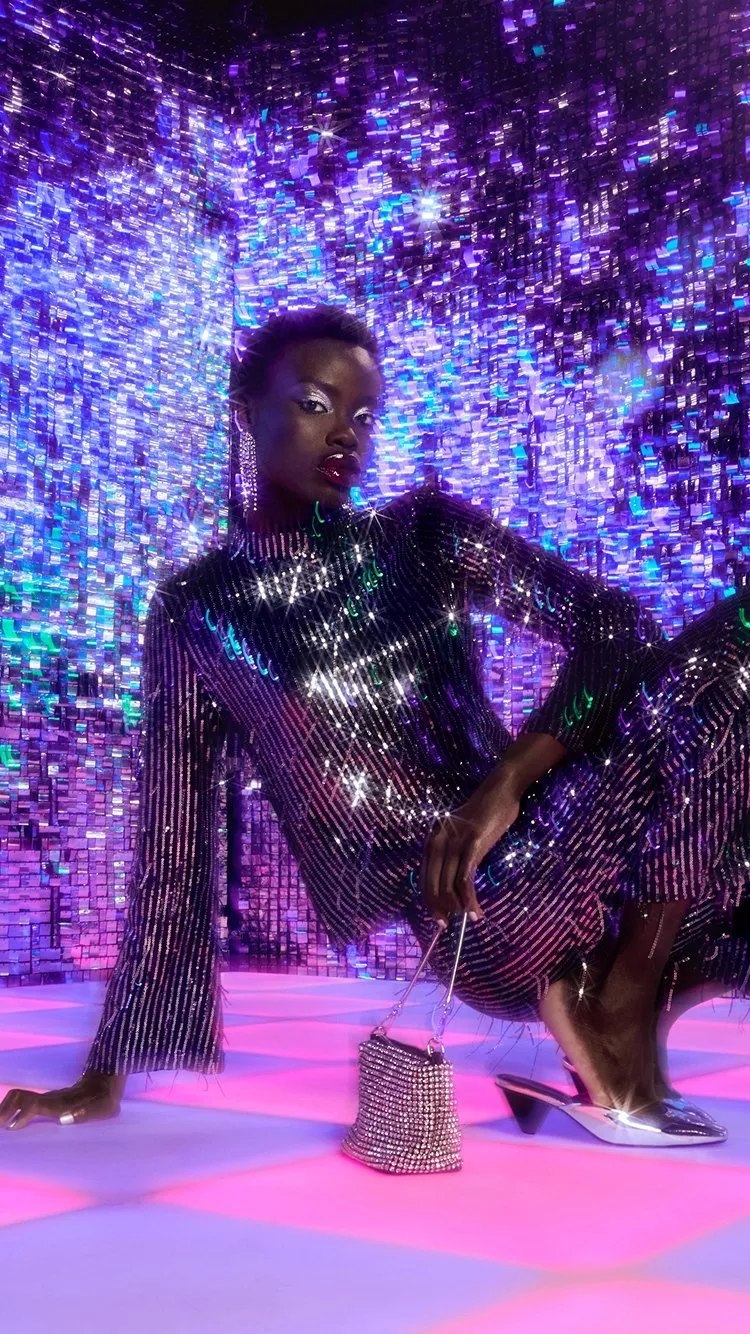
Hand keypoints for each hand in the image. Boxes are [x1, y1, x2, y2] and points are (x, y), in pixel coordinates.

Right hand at [0, 1071, 124, 1129]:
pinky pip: (23, 1103)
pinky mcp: (47, 1102)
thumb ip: (86, 1112)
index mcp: (59, 1102)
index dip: (21, 1114)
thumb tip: (64, 1120)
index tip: (11, 1126)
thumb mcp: (103, 1107)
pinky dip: (11, 1110)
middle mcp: (49, 1099)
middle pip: (19, 1097)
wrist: (106, 1083)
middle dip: (4, 1110)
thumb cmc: (105, 1100)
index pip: (33, 1104)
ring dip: (5, 1109)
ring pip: (19, 1098)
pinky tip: (6, 1123)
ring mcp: (47, 1098)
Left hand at [419, 771, 521, 925]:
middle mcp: (438, 840)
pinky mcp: (472, 843)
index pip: (424, 878)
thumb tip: (452, 886)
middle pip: (432, 884)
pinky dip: (469, 898)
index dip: (429, 901)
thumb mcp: (460, 835)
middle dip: (439, 908)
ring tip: (468, 918)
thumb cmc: (483, 815)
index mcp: (432, 840)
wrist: (500, 791)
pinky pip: (465, 877)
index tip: (438, 918)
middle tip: (448, 925)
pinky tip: (475, 910)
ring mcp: (454, 841)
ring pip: (448, 884)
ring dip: (457, 906)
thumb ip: (452, 855)